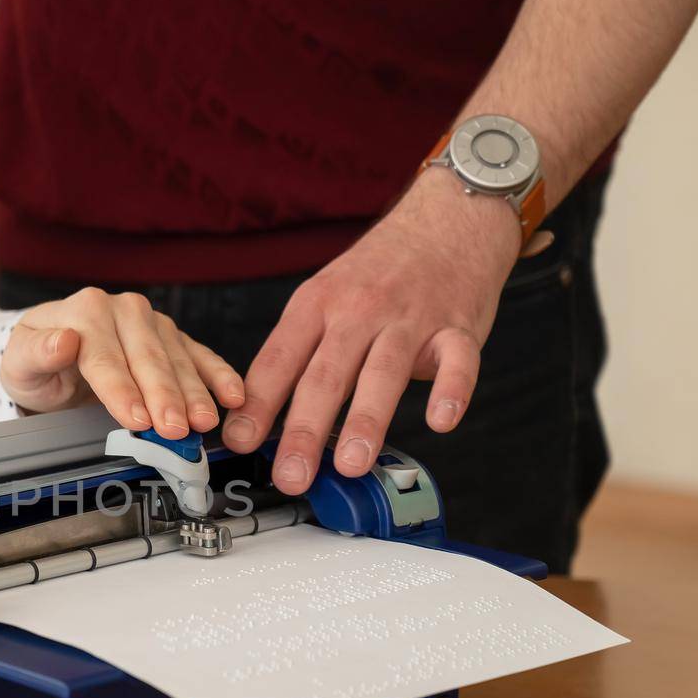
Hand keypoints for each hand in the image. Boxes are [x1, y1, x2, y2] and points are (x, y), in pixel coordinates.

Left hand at [0, 288, 245, 437]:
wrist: (51, 360)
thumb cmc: (37, 366)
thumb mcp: (20, 363)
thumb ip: (36, 353)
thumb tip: (62, 340)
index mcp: (85, 310)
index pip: (106, 356)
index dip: (122, 390)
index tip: (137, 419)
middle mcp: (122, 310)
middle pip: (147, 357)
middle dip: (164, 395)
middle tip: (176, 428)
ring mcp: (151, 323)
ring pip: (176, 358)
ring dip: (194, 393)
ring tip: (204, 422)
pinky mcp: (172, 338)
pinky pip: (199, 355)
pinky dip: (218, 375)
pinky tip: (233, 395)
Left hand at [222, 169, 524, 492]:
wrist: (446, 221)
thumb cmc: (376, 274)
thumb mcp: (322, 299)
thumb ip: (295, 355)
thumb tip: (252, 419)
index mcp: (316, 305)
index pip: (279, 360)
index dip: (257, 404)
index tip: (239, 444)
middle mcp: (359, 311)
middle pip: (326, 375)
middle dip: (304, 430)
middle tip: (291, 476)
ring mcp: (409, 318)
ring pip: (384, 371)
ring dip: (366, 419)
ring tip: (350, 463)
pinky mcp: (457, 328)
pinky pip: (458, 362)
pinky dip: (451, 390)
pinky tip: (440, 421)